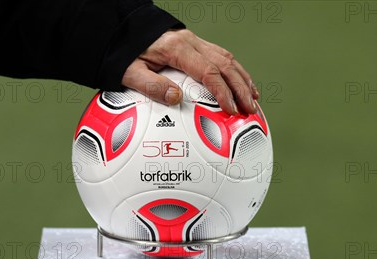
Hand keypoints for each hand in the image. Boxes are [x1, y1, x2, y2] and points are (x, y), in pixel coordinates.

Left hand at [121, 29, 258, 114]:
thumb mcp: (130, 72)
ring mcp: (196, 41)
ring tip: (253, 100)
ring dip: (243, 80)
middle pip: (225, 65)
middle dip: (241, 89)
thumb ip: (152, 86)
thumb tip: (177, 98)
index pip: (208, 71)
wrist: (123, 29)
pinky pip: (222, 56)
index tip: (231, 109)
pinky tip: (243, 84)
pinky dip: (236, 72)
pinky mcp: (196, 44)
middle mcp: (191, 41)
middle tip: (250, 110)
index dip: (222, 91)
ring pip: (228, 59)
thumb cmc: (125, 52)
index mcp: (177, 48)